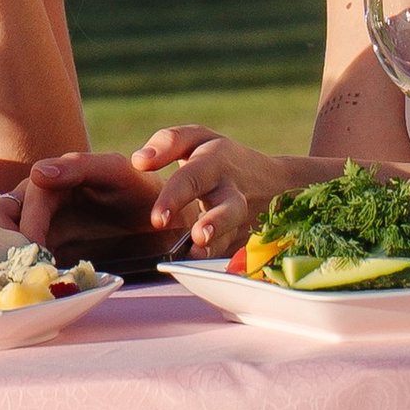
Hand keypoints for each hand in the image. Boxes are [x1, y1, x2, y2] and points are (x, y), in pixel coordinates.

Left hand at [18, 129, 298, 269]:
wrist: (277, 188)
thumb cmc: (217, 161)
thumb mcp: (192, 143)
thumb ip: (163, 147)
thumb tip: (132, 163)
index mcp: (204, 148)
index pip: (183, 140)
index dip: (163, 149)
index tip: (140, 162)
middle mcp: (222, 172)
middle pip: (201, 174)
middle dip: (179, 193)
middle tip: (155, 217)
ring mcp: (238, 203)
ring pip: (227, 212)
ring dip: (210, 227)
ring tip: (193, 242)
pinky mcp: (245, 233)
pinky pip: (231, 246)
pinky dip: (216, 258)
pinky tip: (196, 270)